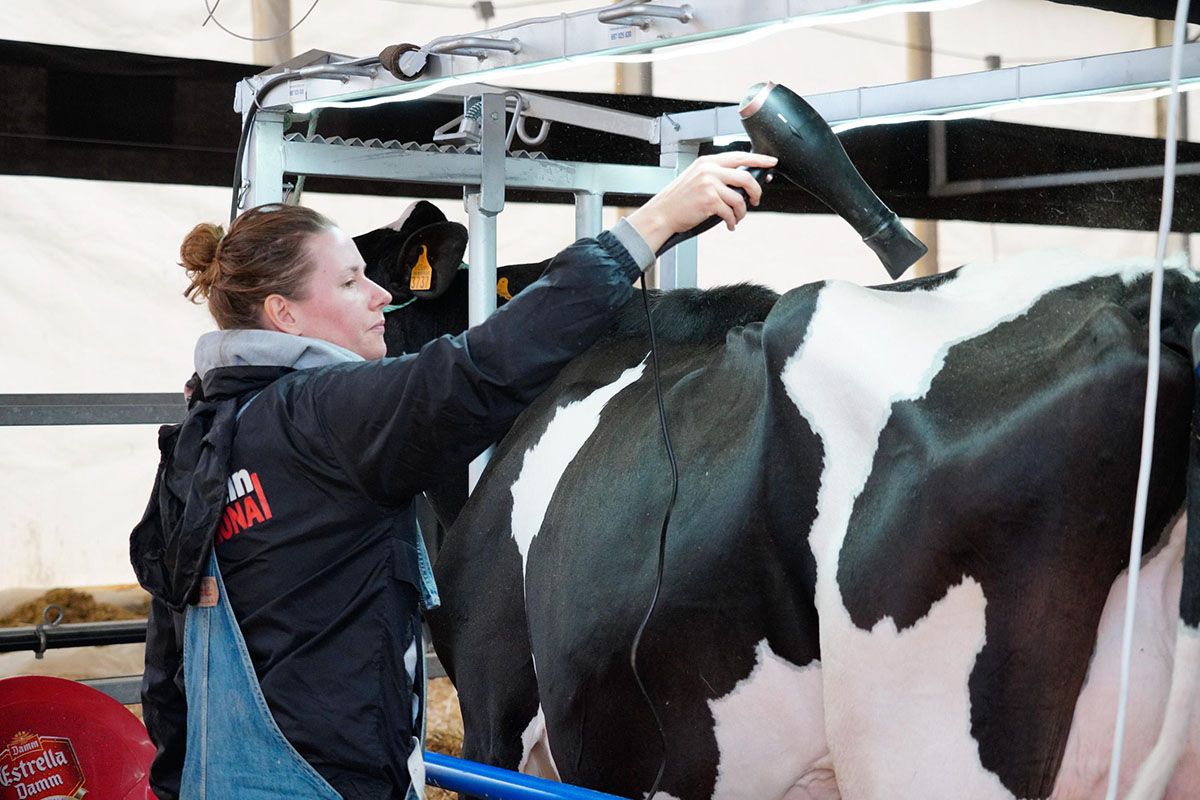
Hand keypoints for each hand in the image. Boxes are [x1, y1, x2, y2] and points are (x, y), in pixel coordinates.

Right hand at [625, 151, 777, 252]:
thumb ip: (717, 175)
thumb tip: (741, 183)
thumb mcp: (697, 178)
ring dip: (741, 212)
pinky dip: (733, 221)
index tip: (771, 162)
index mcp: (708, 162)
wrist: (663, 213)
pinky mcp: (709, 201)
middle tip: (755, 200)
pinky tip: (729, 224)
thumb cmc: (679, 200)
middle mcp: (709, 170)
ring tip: (736, 218)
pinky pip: (730, 212)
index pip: (739, 156)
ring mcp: (709, 185)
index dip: (759, 159)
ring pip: (739, 199)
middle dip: (755, 191)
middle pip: (745, 177)